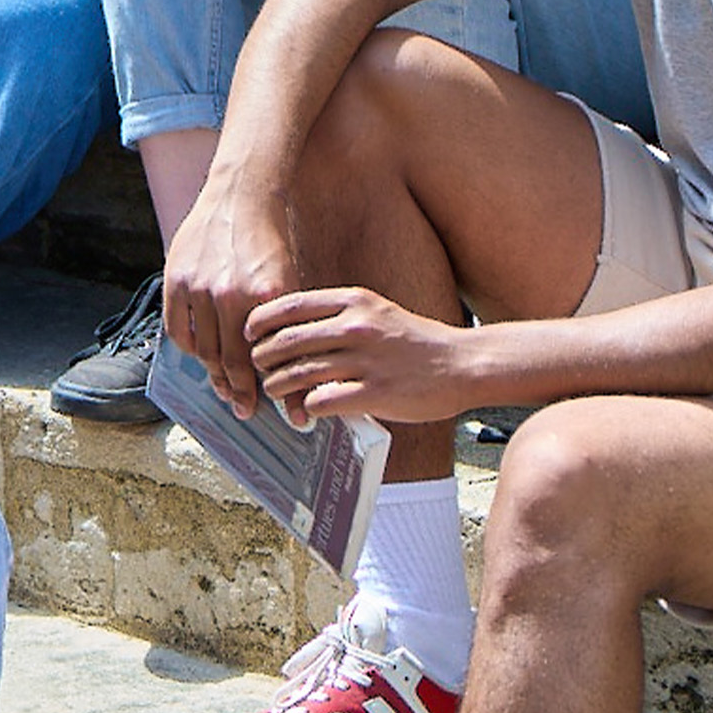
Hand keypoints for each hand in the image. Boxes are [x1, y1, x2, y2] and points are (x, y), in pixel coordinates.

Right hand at [163, 179, 299, 418]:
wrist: (240, 196)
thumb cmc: (269, 241)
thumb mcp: (289, 281)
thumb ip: (288, 325)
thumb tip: (295, 371)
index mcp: (266, 296)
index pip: (265, 358)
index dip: (271, 391)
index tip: (276, 413)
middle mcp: (230, 294)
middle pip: (230, 362)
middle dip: (240, 392)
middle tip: (244, 409)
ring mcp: (199, 288)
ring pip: (204, 351)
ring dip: (214, 375)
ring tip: (224, 387)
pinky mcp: (175, 280)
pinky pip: (178, 332)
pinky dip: (190, 349)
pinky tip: (202, 354)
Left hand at [248, 286, 468, 426]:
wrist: (463, 364)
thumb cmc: (418, 341)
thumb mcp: (377, 312)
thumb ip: (340, 316)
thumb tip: (295, 331)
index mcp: (354, 301)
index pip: (290, 305)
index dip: (261, 320)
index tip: (249, 333)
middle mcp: (356, 326)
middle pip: (287, 340)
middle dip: (262, 356)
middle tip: (257, 367)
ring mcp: (365, 360)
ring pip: (298, 373)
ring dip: (278, 385)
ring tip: (273, 391)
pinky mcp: (375, 394)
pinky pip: (322, 401)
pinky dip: (307, 407)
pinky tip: (306, 410)